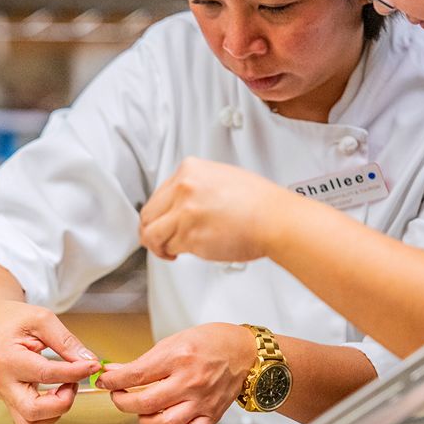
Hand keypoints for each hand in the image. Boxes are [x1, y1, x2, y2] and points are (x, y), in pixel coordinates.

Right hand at [0, 301, 101, 423]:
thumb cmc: (14, 320)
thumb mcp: (42, 319)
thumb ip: (66, 341)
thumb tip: (89, 361)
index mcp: (8, 359)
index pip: (46, 374)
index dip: (75, 372)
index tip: (93, 365)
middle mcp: (3, 383)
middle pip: (32, 411)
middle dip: (62, 403)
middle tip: (73, 383)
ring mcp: (6, 396)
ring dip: (54, 412)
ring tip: (64, 388)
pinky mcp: (12, 402)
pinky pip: (30, 422)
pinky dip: (48, 415)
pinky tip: (55, 394)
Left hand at [95, 323, 254, 423]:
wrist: (244, 352)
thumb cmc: (210, 342)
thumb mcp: (173, 341)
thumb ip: (144, 361)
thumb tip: (115, 372)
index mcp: (178, 357)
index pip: (136, 375)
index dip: (113, 381)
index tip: (105, 381)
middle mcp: (190, 381)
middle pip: (145, 403)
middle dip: (122, 401)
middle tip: (118, 395)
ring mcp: (201, 401)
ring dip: (144, 420)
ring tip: (141, 409)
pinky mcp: (211, 416)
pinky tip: (167, 422)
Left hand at [139, 157, 288, 261]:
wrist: (275, 219)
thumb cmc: (258, 203)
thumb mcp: (221, 177)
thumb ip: (195, 186)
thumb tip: (179, 203)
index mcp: (189, 170)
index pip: (158, 194)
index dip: (157, 213)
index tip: (160, 221)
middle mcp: (183, 189)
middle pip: (148, 214)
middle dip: (150, 230)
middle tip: (156, 240)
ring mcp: (185, 213)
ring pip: (152, 234)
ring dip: (157, 246)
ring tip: (166, 250)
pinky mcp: (190, 236)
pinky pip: (170, 247)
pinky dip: (172, 253)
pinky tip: (179, 254)